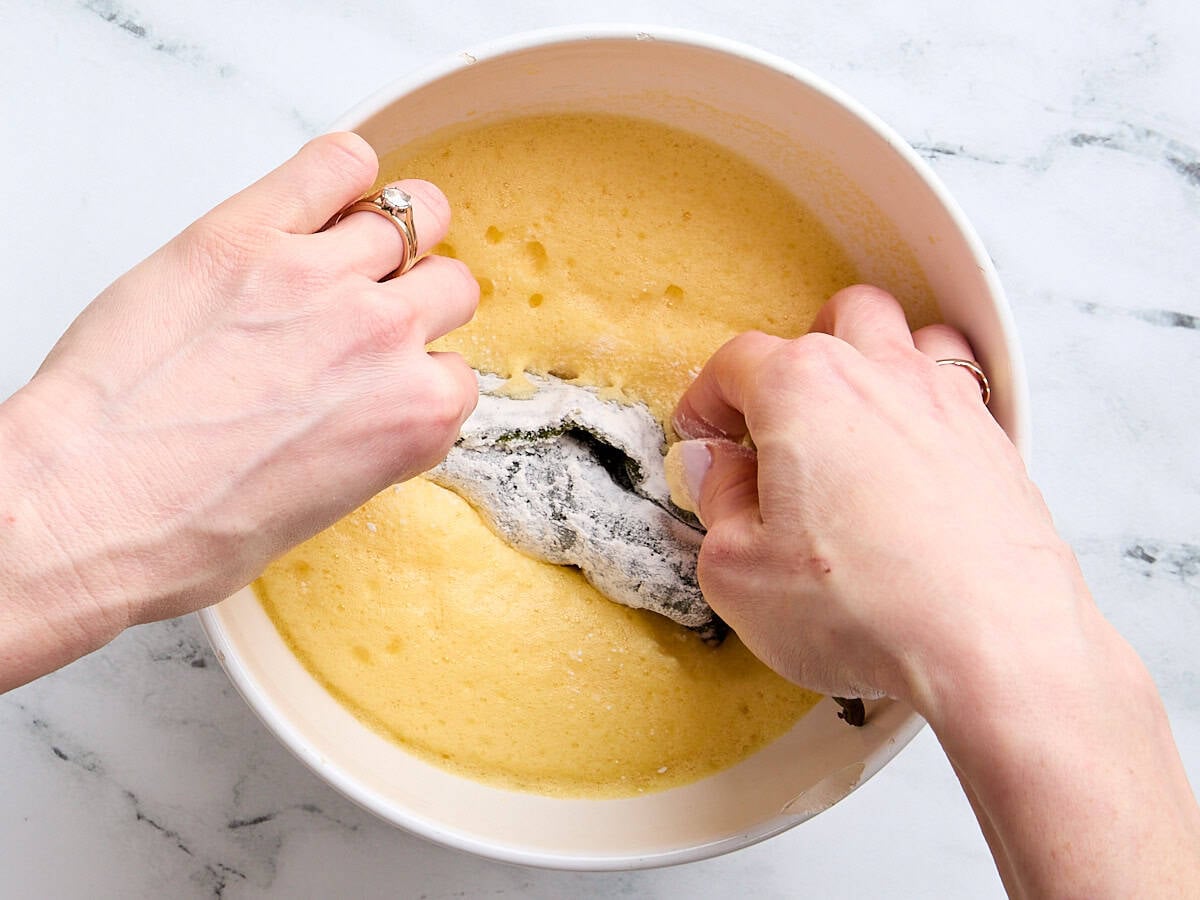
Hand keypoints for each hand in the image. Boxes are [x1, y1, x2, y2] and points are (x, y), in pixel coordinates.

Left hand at [0, 133, 477, 685]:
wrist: (88, 506)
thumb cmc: (185, 527)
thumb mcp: (318, 505)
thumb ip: (368, 438)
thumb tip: (362, 403)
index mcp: (413, 416)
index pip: (455, 372)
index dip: (415, 375)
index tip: (383, 379)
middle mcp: (384, 339)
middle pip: (452, 285)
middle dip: (419, 301)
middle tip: (371, 315)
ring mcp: (321, 277)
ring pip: (414, 214)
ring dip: (394, 234)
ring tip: (352, 248)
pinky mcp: (248, 233)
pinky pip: (338, 162)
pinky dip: (346, 172)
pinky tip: (326, 196)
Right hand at [671, 284, 1086, 709]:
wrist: (992, 644)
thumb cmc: (865, 607)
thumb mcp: (738, 570)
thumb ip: (715, 504)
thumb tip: (716, 469)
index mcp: (801, 388)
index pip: (736, 362)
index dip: (707, 400)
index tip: (703, 438)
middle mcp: (879, 374)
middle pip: (834, 319)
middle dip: (796, 356)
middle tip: (777, 417)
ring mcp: (947, 404)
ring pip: (910, 334)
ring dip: (874, 361)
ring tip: (851, 420)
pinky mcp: (996, 445)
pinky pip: (960, 393)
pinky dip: (930, 409)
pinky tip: (913, 461)